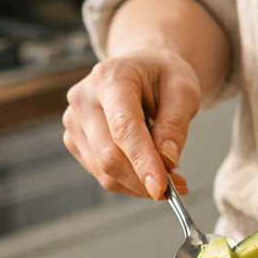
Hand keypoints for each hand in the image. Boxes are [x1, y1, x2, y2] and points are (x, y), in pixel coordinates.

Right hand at [62, 47, 201, 199]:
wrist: (139, 69)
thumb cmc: (161, 76)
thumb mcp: (183, 90)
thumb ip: (175, 125)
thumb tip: (167, 161)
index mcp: (111, 77)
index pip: (123, 128)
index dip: (142, 161)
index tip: (161, 188)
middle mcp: (84, 98)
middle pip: (109, 156)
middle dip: (144, 179)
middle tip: (178, 186)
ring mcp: (74, 121)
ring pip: (104, 171)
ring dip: (138, 184)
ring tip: (168, 176)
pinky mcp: (74, 140)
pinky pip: (101, 174)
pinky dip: (128, 181)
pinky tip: (146, 169)